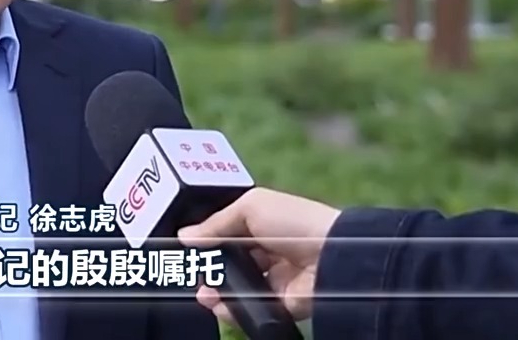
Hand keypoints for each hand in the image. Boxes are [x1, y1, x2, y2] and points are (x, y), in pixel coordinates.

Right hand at [176, 187, 340, 324]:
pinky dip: (232, 310)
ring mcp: (274, 279)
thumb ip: (215, 223)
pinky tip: (219, 304)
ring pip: (236, 288)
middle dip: (208, 269)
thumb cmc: (297, 222)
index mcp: (262, 224)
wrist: (333, 256)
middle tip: (193, 273)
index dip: (208, 241)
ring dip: (216, 292)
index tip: (189, 249)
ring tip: (204, 293)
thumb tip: (185, 236)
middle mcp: (268, 251)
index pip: (228, 234)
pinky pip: (249, 309)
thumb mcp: (250, 207)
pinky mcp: (279, 304)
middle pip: (229, 263)